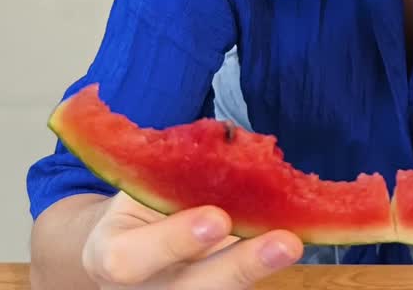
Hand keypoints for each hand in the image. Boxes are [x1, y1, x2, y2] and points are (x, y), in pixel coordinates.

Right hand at [83, 192, 302, 288]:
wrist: (123, 247)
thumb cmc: (133, 210)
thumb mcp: (134, 188)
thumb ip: (166, 172)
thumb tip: (229, 138)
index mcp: (115, 256)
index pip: (132, 258)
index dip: (174, 239)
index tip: (215, 218)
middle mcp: (151, 287)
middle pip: (195, 289)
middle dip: (241, 265)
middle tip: (283, 242)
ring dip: (264, 267)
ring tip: (295, 243)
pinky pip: (239, 284)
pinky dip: (268, 262)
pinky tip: (297, 235)